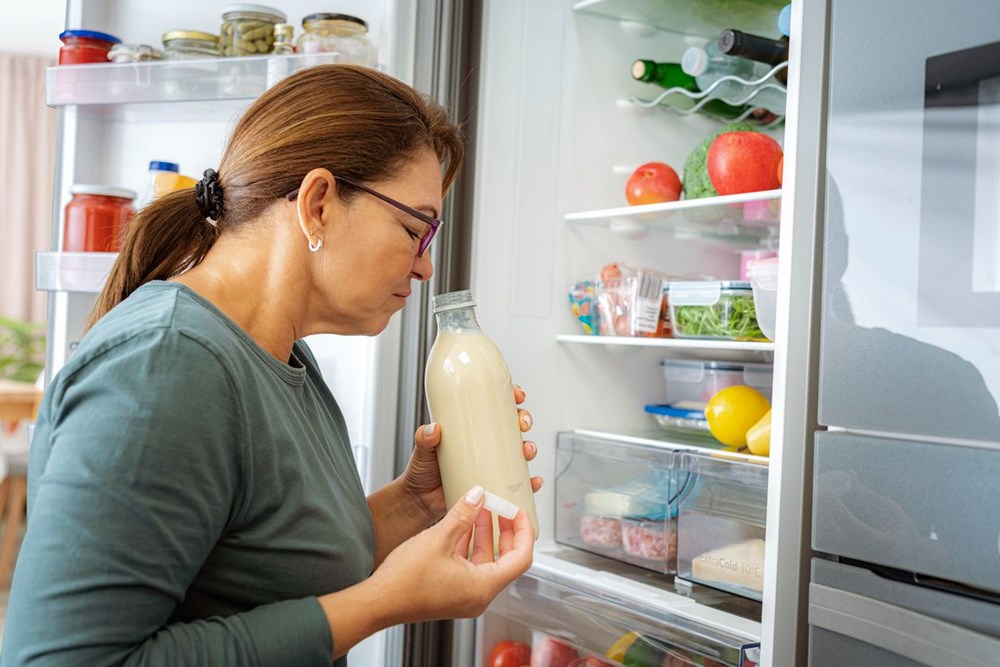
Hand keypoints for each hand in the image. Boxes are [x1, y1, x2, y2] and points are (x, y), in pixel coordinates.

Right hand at [368, 485, 533, 623]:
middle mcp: (478, 596)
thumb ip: (463, 514)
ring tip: (481, 509)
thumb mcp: (438, 538)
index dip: (524, 530)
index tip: (518, 512)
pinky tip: (461, 525)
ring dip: (485, 534)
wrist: (377, 602)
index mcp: (483, 587)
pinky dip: (470, 545)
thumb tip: (479, 495)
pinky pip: (471, 566)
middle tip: (502, 508)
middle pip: (507, 560)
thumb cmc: (404, 581)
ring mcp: (465, 596)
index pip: (521, 557)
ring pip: (487, 561)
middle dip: (505, 530)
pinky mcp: (452, 593)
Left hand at [402, 385, 542, 521]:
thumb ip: (424, 437)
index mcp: (470, 428)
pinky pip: (518, 483)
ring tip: (526, 452)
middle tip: (522, 424)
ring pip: (519, 451)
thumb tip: (434, 429)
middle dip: (524, 421)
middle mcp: (484, 444)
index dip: (510, 397)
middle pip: (513, 426)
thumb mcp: (422, 449)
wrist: (420, 502)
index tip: (517, 396)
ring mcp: (491, 464)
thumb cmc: (422, 471)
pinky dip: (530, 482)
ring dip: (529, 448)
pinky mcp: (494, 485)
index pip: (494, 406)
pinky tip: (533, 481)